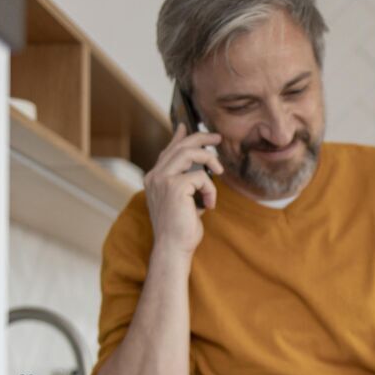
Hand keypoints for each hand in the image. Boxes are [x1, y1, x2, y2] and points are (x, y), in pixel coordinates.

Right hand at [143, 123, 224, 258]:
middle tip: (217, 138)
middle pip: (180, 146)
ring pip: (190, 153)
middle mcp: (155, 176)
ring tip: (220, 171)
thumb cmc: (180, 230)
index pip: (168, 151)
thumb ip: (186, 184)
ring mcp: (162, 179)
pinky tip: (209, 205)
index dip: (179, 137)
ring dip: (209, 158)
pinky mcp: (175, 187)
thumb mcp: (183, 202)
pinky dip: (210, 191)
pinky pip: (201, 177)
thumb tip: (199, 170)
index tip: (186, 126)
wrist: (172, 248)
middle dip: (201, 138)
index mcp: (154, 179)